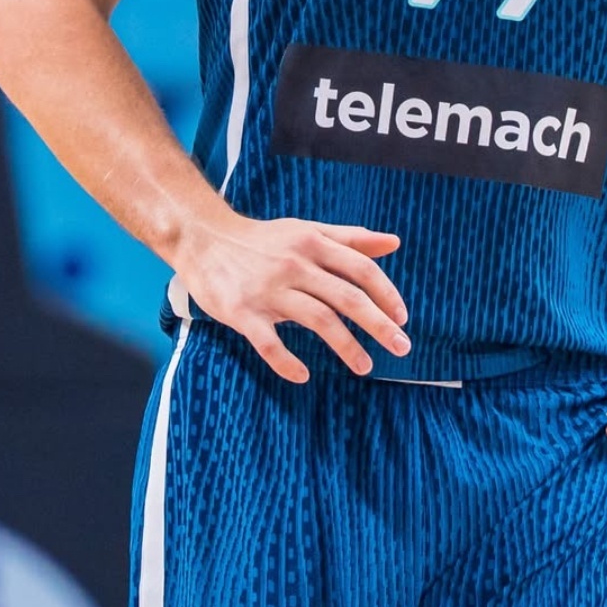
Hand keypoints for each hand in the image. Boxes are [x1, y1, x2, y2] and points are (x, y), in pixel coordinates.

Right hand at [177, 213, 407, 383]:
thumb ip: (351, 238)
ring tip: (366, 367)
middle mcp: (295, 265)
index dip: (386, 294)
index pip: (361, 269)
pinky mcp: (242, 312)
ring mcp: (268, 290)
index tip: (403, 318)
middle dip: (379, 324)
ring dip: (347, 346)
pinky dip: (287, 363)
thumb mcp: (308, 230)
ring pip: (317, 320)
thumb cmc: (264, 240)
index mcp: (313, 243)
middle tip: (403, 347)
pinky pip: (269, 343)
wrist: (203, 240)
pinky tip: (304, 376)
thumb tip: (395, 242)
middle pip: (347, 297)